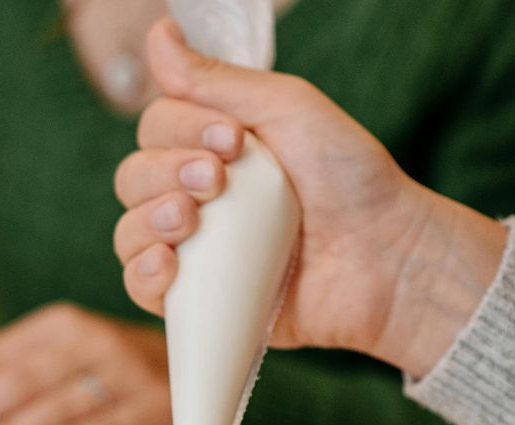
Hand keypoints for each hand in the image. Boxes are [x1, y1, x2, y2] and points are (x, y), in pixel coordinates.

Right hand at [114, 18, 505, 378]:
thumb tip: (158, 34)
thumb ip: (218, 79)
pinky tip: (166, 263)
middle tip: (217, 180)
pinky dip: (142, 274)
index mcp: (212, 149)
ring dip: (148, 220)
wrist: (385, 259)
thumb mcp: (288, 110)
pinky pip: (140, 288)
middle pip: (134, 178)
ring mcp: (194, 251)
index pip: (156, 130)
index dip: (178, 130)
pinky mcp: (197, 301)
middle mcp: (196, 198)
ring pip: (129, 232)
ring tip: (189, 221)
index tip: (231, 140)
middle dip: (165, 173)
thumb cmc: (349, 180)